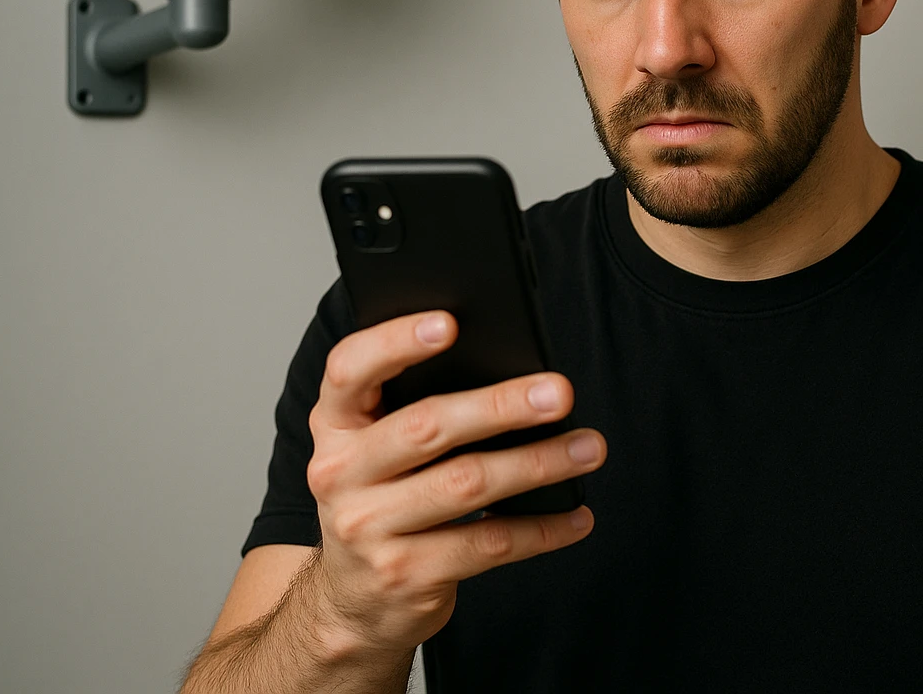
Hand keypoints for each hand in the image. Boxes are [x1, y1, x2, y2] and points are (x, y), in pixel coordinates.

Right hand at [303, 310, 605, 656]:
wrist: (353, 600)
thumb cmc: (384, 497)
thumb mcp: (377, 447)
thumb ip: (417, 404)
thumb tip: (517, 372)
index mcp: (334, 424)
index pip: (349, 369)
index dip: (395, 341)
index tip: (451, 323)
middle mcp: (339, 473)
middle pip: (426, 427)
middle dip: (500, 406)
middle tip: (559, 392)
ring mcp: (368, 529)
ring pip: (467, 484)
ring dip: (538, 463)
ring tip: (588, 447)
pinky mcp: (405, 575)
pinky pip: (489, 543)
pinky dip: (543, 528)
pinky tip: (577, 515)